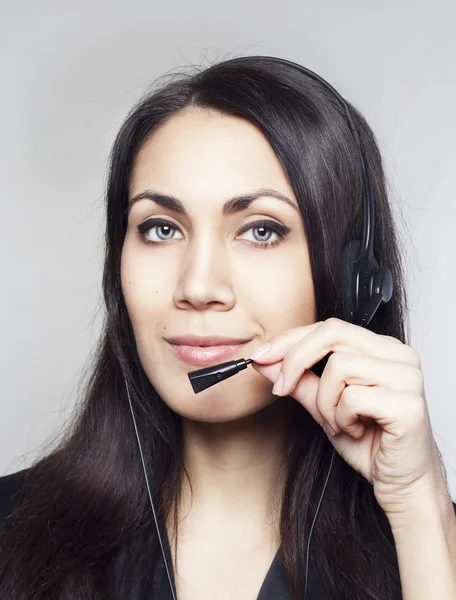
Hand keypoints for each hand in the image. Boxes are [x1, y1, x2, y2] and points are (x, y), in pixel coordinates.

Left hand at [250, 317, 444, 519]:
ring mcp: (407, 377)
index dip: (290, 339)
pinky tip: (355, 431)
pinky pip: (353, 397)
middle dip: (296, 360)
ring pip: (339, 366)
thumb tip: (265, 361)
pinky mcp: (408, 404)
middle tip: (281, 388)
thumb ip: (299, 380)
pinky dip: (342, 419)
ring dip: (325, 401)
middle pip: (332, 334)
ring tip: (337, 423)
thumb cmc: (369, 443)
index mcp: (381, 348)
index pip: (329, 327)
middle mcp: (398, 354)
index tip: (261, 357)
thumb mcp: (323, 406)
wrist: (401, 483)